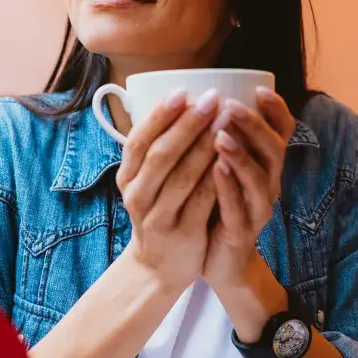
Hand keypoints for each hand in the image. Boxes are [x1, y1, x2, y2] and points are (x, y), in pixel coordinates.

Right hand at [118, 88, 220, 292]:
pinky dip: (215, 178)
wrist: (158, 267)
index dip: (159, 115)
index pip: (138, 141)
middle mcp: (137, 197)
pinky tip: (230, 158)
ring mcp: (158, 218)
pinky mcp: (183, 234)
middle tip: (211, 98)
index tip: (182, 90)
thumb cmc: (158, 212)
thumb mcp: (144, 183)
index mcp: (127, 179)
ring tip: (225, 120)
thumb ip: (154, 151)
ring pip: (182, 177)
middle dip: (187, 124)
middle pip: (161, 155)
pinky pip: (201, 201)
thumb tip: (173, 100)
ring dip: (205, 146)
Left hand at [204, 87, 295, 287]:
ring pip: (259, 179)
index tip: (259, 89)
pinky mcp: (242, 232)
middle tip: (229, 106)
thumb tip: (201, 100)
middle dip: (253, 126)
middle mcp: (268, 185)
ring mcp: (257, 210)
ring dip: (240, 155)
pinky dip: (228, 187)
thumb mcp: (225, 171)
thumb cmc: (219, 209)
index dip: (276, 111)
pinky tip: (216, 170)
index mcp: (266, 167)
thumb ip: (222, 141)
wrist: (221, 263)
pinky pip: (238, 208)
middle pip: (273, 151)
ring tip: (220, 136)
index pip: (282, 133)